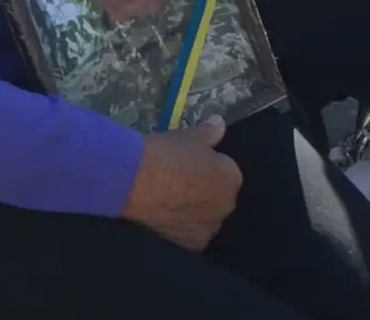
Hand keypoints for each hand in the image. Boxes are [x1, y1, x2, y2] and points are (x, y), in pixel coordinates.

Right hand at [122, 119, 241, 250]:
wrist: (137, 182)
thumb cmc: (166, 154)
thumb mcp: (189, 136)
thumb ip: (210, 132)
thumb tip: (220, 124)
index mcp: (232, 178)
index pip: (226, 173)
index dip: (208, 169)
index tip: (191, 166)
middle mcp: (227, 206)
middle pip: (219, 198)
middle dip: (205, 192)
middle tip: (180, 184)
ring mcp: (210, 228)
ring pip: (206, 218)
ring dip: (195, 212)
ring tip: (171, 202)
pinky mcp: (191, 245)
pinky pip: (191, 234)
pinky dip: (183, 228)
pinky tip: (167, 217)